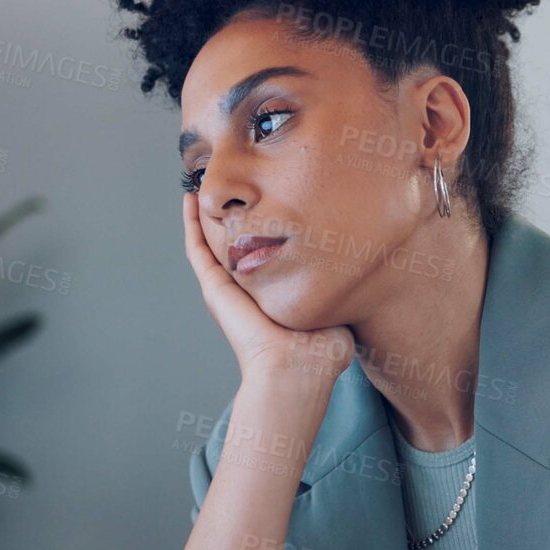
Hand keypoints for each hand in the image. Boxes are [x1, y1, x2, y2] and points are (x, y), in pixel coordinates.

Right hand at [181, 193, 354, 387]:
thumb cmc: (321, 353)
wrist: (295, 370)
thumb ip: (339, 287)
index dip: (265, 227)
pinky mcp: (214, 287)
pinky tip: (188, 199)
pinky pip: (197, 248)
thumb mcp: (335, 309)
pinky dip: (190, 223)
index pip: (266, 253)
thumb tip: (361, 268)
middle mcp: (248, 287)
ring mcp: (228, 286)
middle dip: (231, 212)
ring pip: (210, 240)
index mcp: (273, 292)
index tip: (270, 197)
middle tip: (231, 180)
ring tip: (201, 181)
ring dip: (205, 212)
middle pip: (234, 242)